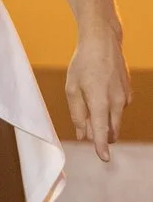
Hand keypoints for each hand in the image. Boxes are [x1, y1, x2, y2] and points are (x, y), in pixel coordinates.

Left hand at [68, 29, 130, 162]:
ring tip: (90, 106)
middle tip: (88, 133)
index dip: (101, 146)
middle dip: (101, 136)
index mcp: (101, 101)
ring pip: (115, 119)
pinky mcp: (129, 92)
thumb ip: (77, 113)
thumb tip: (82, 135)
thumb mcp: (72, 88)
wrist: (103, 43)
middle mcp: (117, 102)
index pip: (101, 130)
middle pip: (111, 129)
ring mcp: (125, 97)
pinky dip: (109, 109)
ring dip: (104, 122)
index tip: (103, 158)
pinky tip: (100, 94)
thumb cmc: (83, 64)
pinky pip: (118, 108)